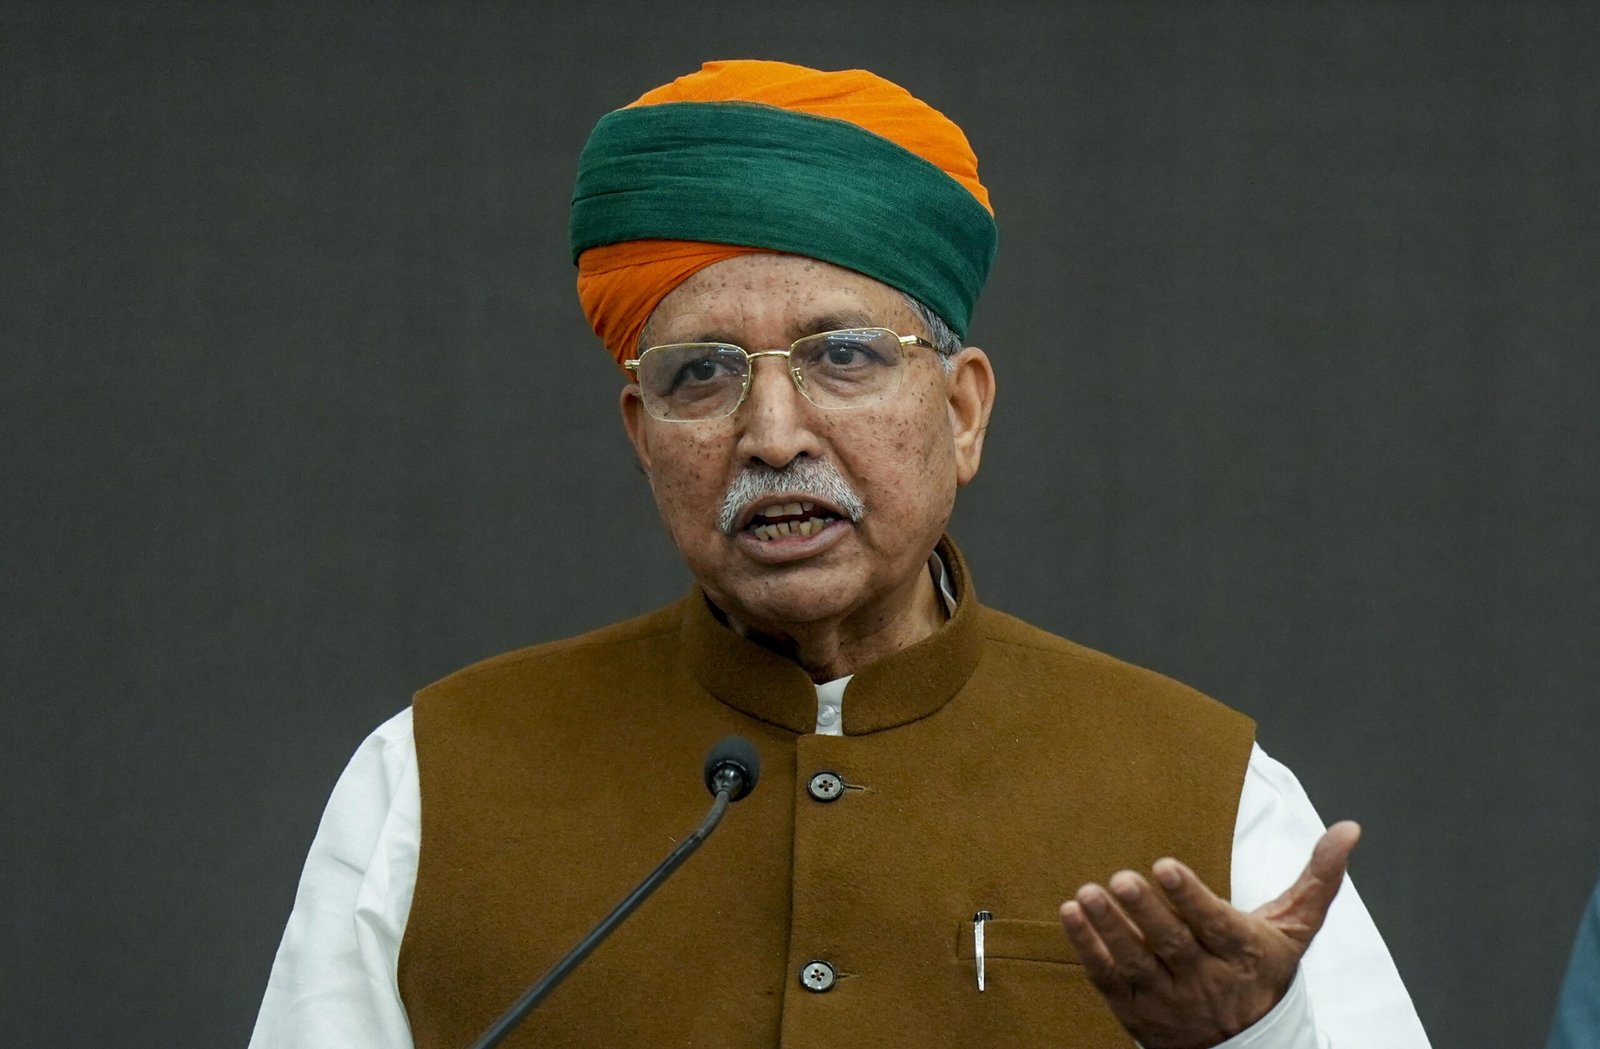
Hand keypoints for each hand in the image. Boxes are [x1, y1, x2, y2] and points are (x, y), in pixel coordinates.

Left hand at [1057, 821, 1359, 1048]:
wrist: (1247, 1044)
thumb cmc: (1263, 970)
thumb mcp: (1294, 930)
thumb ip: (1318, 879)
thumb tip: (1349, 828)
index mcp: (1244, 954)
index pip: (1215, 924)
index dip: (1190, 897)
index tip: (1165, 866)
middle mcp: (1207, 979)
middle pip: (1173, 944)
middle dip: (1146, 912)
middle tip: (1122, 878)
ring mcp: (1169, 998)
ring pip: (1137, 962)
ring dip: (1111, 928)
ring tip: (1088, 894)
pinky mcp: (1137, 1010)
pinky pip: (1108, 979)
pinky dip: (1088, 949)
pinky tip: (1072, 915)